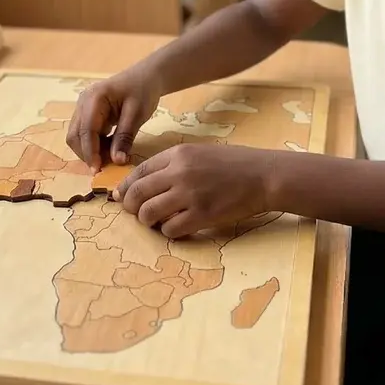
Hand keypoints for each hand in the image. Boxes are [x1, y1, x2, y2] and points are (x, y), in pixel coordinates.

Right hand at [66, 66, 162, 171]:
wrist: (146, 77)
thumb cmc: (143, 91)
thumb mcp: (137, 114)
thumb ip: (125, 137)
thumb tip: (117, 161)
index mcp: (94, 98)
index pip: (86, 130)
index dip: (90, 152)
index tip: (97, 170)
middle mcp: (83, 102)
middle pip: (75, 135)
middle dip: (87, 153)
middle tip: (107, 167)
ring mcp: (83, 108)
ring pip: (77, 137)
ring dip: (90, 151)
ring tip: (112, 156)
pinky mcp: (88, 114)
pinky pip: (85, 134)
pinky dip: (95, 145)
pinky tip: (111, 148)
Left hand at [113, 143, 276, 238]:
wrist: (263, 175)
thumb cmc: (234, 164)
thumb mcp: (200, 153)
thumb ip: (173, 165)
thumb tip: (144, 184)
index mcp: (178, 154)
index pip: (138, 172)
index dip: (126, 187)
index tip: (120, 198)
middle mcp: (180, 173)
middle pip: (138, 194)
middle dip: (131, 207)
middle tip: (137, 214)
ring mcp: (190, 195)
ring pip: (149, 214)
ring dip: (149, 222)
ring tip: (158, 222)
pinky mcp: (202, 216)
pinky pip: (170, 229)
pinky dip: (169, 232)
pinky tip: (178, 227)